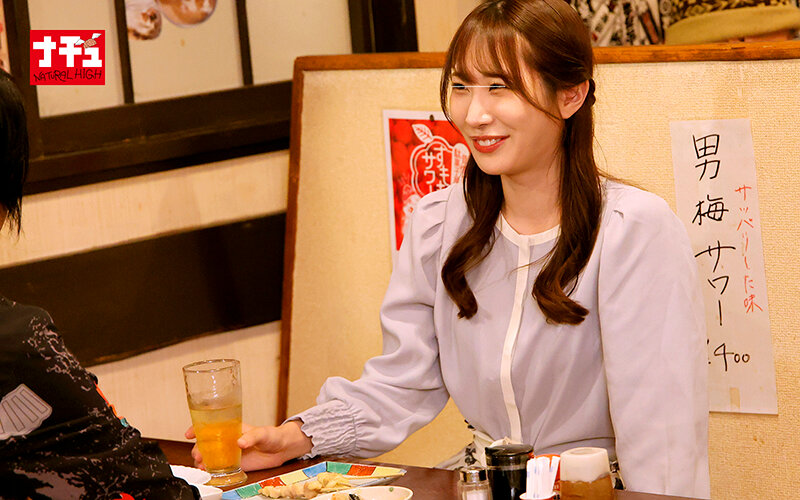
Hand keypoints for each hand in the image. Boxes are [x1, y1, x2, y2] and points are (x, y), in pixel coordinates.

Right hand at [185, 421, 312, 471]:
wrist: (281, 449)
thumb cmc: (272, 435)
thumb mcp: (262, 433)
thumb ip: (252, 436)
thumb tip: (240, 442)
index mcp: (231, 428)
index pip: (210, 425)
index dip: (197, 428)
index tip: (188, 434)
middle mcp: (227, 440)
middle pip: (206, 443)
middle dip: (197, 448)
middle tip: (198, 455)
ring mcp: (229, 453)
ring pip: (209, 456)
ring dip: (202, 460)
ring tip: (201, 466)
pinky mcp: (234, 464)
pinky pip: (219, 468)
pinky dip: (211, 471)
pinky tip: (208, 473)